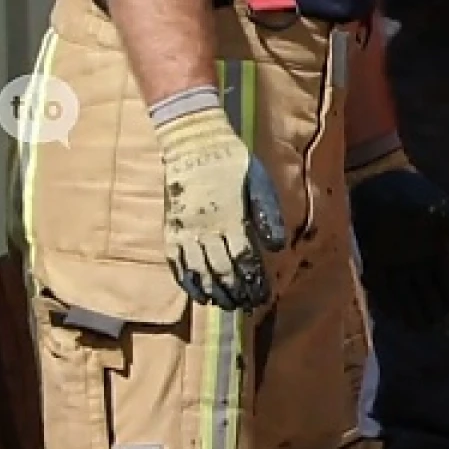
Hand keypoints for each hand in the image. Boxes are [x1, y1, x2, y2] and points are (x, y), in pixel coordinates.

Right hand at [153, 108, 287, 310]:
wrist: (192, 141)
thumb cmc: (232, 162)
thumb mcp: (260, 183)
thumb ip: (269, 215)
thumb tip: (279, 248)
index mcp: (231, 218)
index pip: (245, 260)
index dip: (254, 281)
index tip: (263, 296)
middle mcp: (206, 228)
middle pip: (222, 270)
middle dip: (236, 292)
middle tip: (246, 307)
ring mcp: (185, 229)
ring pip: (198, 270)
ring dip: (213, 292)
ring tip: (224, 305)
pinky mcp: (170, 227)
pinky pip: (175, 261)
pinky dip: (186, 281)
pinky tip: (197, 294)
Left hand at [348, 152, 448, 328]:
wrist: (380, 179)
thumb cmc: (413, 192)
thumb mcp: (442, 209)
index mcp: (435, 248)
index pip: (447, 279)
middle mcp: (416, 258)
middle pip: (426, 290)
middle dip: (431, 309)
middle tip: (435, 326)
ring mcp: (395, 259)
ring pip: (405, 292)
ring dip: (409, 309)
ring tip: (415, 327)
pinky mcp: (374, 256)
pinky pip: (380, 284)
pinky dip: (385, 299)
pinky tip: (391, 313)